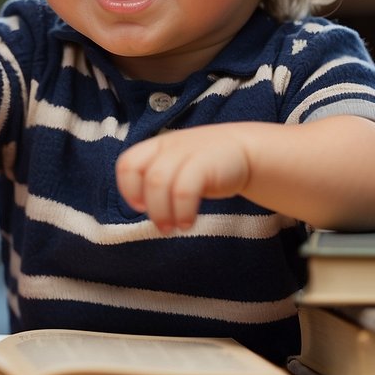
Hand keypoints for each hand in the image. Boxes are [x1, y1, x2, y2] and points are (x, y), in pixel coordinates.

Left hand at [115, 126, 250, 233]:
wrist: (246, 151)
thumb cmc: (206, 166)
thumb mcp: (177, 166)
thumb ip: (157, 180)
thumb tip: (141, 206)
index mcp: (157, 146)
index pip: (127, 164)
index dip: (128, 189)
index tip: (140, 207)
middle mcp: (169, 147)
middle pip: (145, 177)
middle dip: (150, 207)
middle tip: (161, 226)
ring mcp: (187, 152)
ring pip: (160, 183)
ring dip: (163, 213)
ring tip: (173, 228)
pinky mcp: (206, 163)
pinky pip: (184, 189)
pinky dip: (182, 211)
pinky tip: (188, 223)